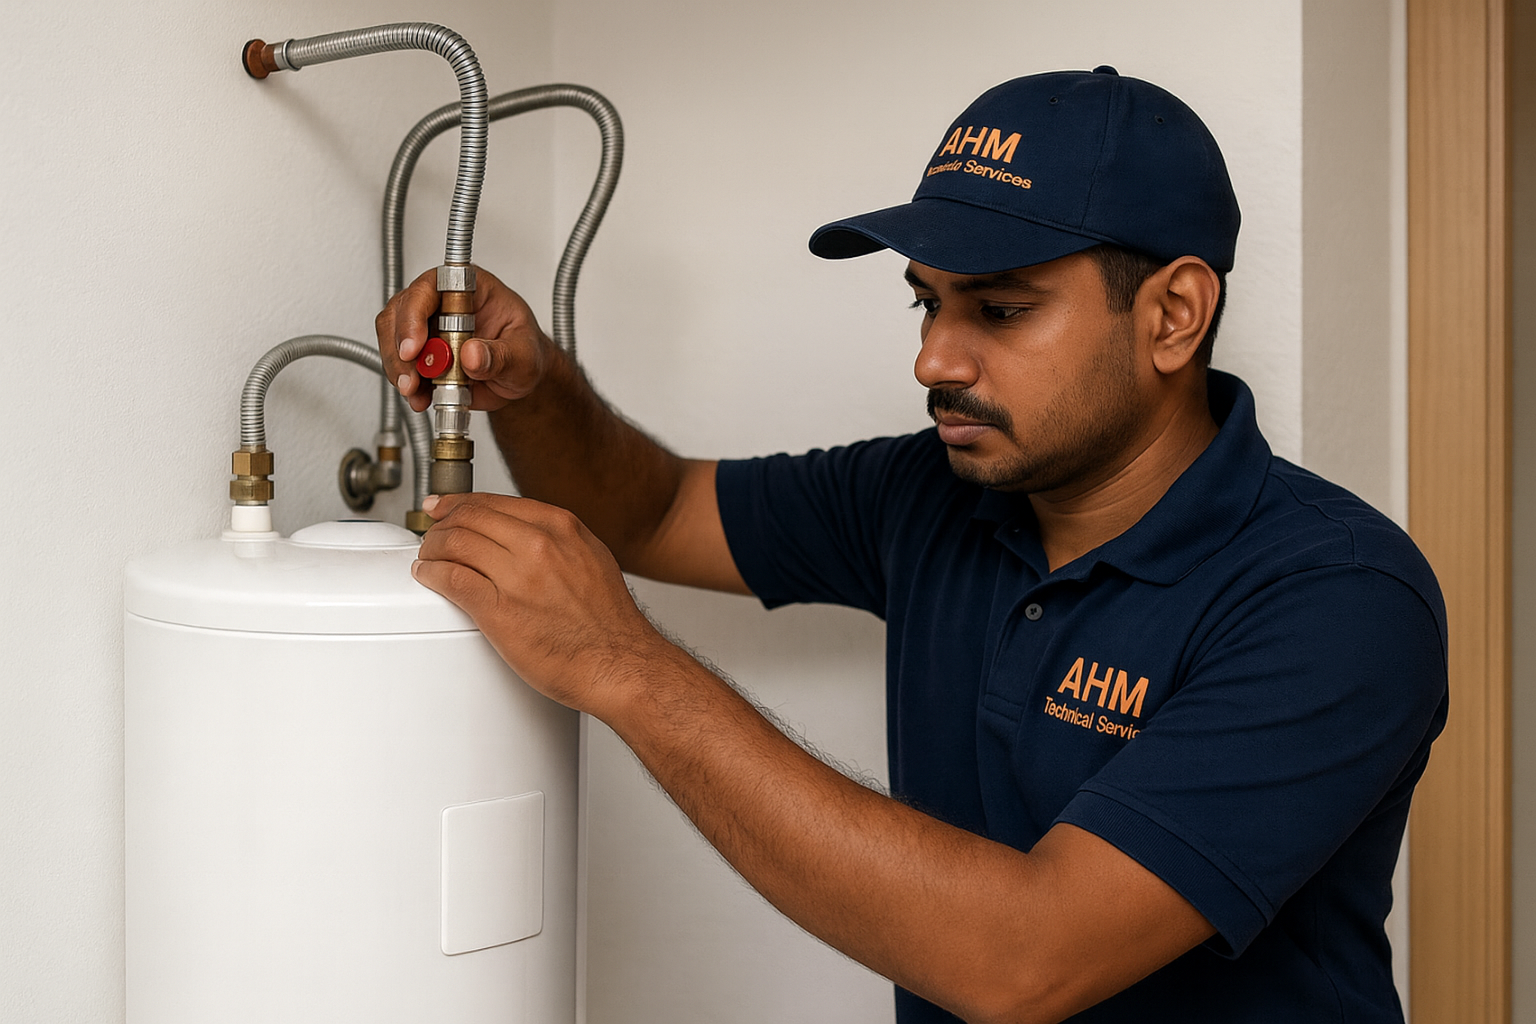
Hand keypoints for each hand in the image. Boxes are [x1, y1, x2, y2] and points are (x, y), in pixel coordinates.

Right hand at [375, 267, 553, 413]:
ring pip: (394, 339)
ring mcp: (429, 328)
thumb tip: (472, 355)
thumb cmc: (525, 352)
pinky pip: (401, 366)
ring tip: (417, 392)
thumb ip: (501, 356)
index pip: (433, 286)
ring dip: (399, 369)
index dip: (416, 313)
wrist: (520, 377)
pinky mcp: (422, 355)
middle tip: (412, 377)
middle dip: (400, 348)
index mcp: (471, 289)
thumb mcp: (524, 356)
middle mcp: (444, 303)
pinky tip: (420, 398)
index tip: (415, 346)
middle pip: (402, 311)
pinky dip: (407, 385)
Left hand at [410, 492, 673, 714]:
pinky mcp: (499, 611)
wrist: (620, 664)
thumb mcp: (592, 558)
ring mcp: (518, 577)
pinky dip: (432, 573)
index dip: (460, 502)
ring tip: (428, 557)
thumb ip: (558, 541)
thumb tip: (523, 535)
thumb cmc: (608, 623)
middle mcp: (539, 545)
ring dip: (432, 548)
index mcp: (561, 528)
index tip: (446, 507)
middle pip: (469, 517)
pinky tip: (429, 576)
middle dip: (441, 523)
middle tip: (431, 532)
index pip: (494, 501)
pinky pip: (451, 579)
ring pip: (455, 544)